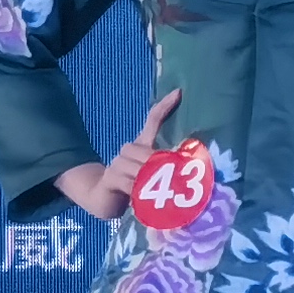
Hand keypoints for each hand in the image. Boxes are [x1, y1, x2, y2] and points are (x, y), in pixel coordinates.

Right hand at [59, 91, 182, 222]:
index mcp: (141, 146)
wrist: (103, 199)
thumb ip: (165, 171)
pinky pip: (127, 182)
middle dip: (155, 163)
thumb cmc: (133, 188)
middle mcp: (128, 151)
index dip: (164, 107)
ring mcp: (117, 164)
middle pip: (141, 149)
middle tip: (170, 177)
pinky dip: (137, 190)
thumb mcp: (151, 177)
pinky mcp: (110, 178)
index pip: (152, 121)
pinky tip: (141, 197)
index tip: (178, 93)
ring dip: (148, 178)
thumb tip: (190, 169)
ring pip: (136, 166)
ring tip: (159, 190)